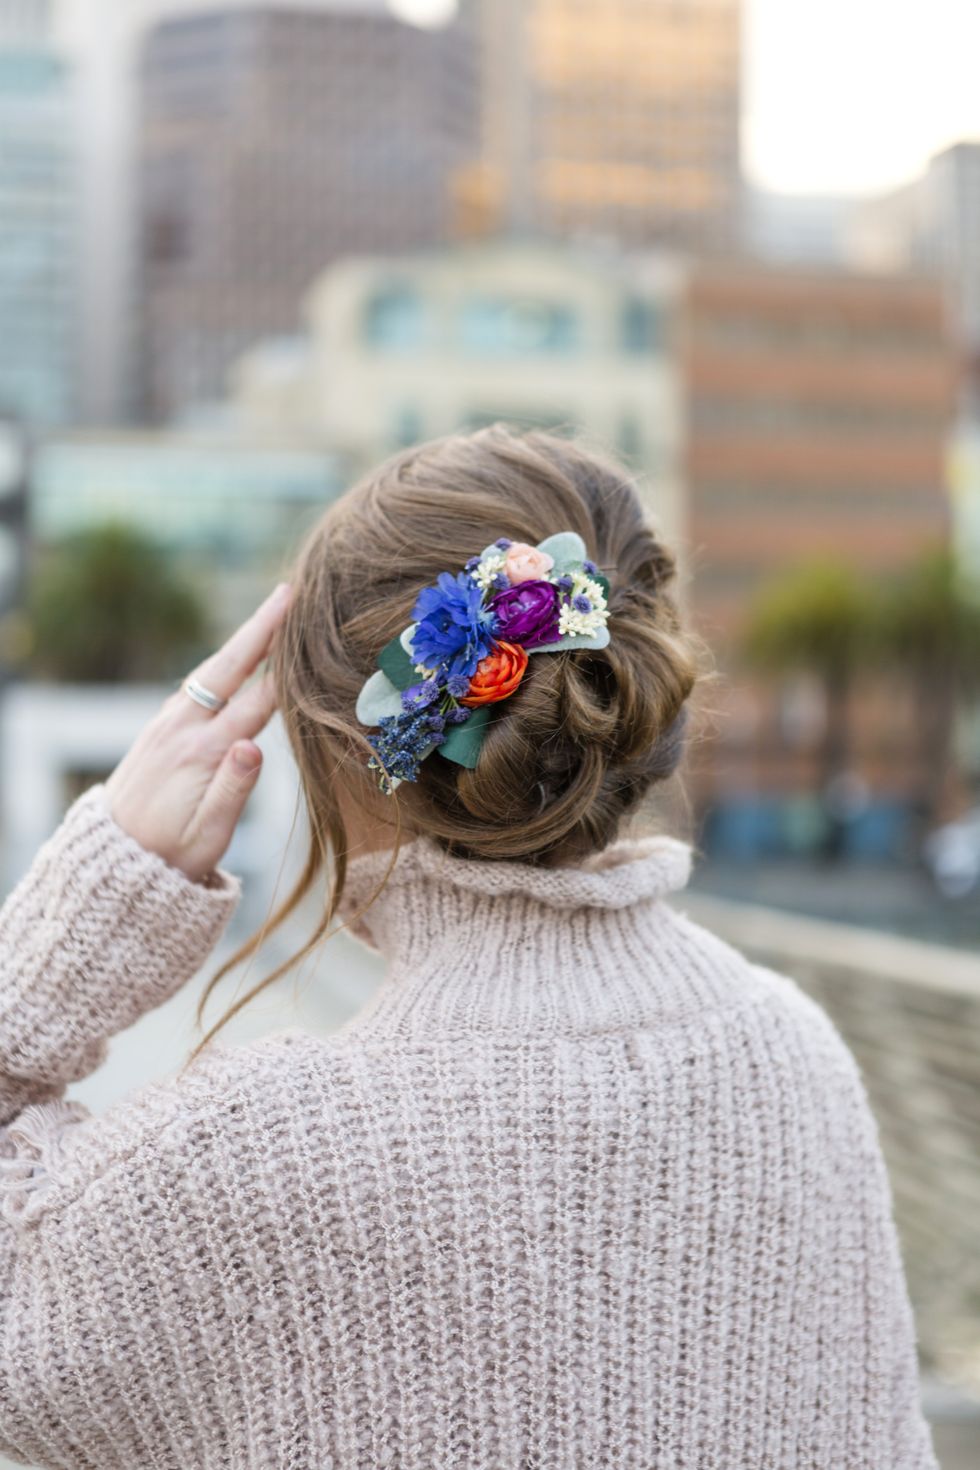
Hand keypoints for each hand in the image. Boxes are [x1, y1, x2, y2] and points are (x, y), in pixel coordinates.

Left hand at [104, 582, 292, 884]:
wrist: (113, 863)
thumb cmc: (171, 856)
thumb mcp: (209, 835)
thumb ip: (233, 790)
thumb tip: (254, 746)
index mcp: (203, 753)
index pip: (258, 701)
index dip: (288, 667)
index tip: (312, 630)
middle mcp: (182, 729)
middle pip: (229, 668)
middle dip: (261, 629)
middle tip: (289, 592)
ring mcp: (166, 725)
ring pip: (209, 672)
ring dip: (241, 641)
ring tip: (269, 613)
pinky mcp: (158, 730)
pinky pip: (194, 685)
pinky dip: (220, 664)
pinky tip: (232, 658)